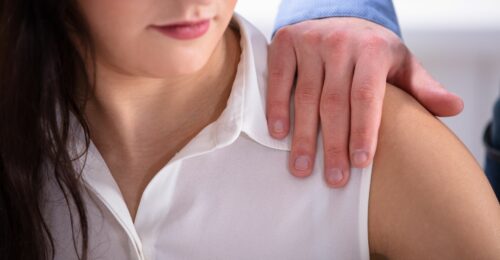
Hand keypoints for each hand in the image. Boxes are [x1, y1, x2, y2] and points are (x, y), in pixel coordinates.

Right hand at [266, 17, 463, 187]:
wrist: (340, 18)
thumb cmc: (372, 51)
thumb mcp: (402, 65)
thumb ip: (424, 88)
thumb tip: (454, 109)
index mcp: (373, 49)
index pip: (367, 97)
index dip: (363, 132)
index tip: (360, 164)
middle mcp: (340, 42)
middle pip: (334, 102)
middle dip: (332, 145)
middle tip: (333, 179)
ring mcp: (310, 41)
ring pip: (305, 96)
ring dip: (303, 136)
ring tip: (302, 168)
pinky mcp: (285, 42)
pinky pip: (279, 79)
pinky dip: (276, 107)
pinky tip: (279, 134)